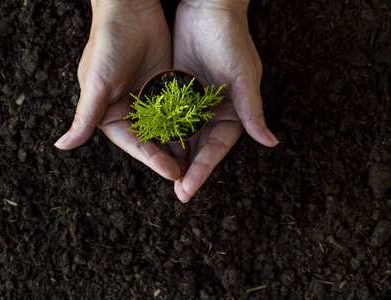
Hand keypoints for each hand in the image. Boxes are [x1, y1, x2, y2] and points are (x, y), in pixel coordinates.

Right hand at [55, 0, 187, 179]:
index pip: (134, 144)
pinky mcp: (165, 88)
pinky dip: (187, 122)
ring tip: (199, 160)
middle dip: (169, 157)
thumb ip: (85, 118)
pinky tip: (202, 133)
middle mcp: (130, 112)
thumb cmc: (108, 46)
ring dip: (181, 143)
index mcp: (110, 116)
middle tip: (190, 173)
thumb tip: (60, 147)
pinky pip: (177, 110)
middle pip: (153, 141)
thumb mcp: (97, 85)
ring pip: (167, 129)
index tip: (172, 173)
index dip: (152, 159)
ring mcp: (149, 101)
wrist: (131, 11)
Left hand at [172, 0, 278, 201]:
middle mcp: (212, 112)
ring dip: (173, 155)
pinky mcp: (176, 91)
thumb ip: (251, 110)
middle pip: (199, 148)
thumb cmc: (230, 40)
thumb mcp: (242, 76)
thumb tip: (271, 142)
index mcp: (232, 112)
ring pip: (182, 136)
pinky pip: (168, 117)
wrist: (206, 9)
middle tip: (177, 193)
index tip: (188, 189)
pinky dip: (161, 133)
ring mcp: (193, 104)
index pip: (217, 148)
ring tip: (163, 176)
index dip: (203, 170)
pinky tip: (151, 147)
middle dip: (188, 170)